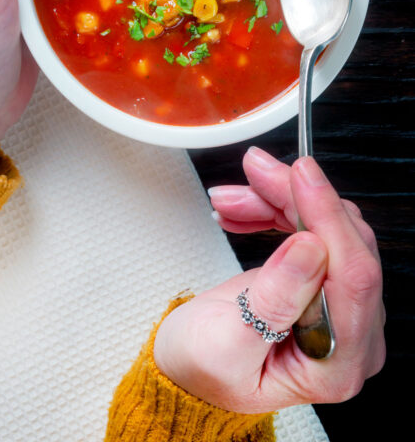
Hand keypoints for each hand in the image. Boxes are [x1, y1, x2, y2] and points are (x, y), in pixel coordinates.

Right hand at [153, 150, 384, 412]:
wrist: (186, 368)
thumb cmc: (202, 369)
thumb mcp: (226, 343)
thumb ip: (274, 300)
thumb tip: (311, 248)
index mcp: (336, 364)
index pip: (353, 279)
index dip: (328, 218)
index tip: (302, 177)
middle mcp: (349, 335)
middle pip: (344, 245)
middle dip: (297, 198)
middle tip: (256, 170)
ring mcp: (337, 307)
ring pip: (327, 228)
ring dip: (281, 200)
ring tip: (234, 195)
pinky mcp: (320, 283)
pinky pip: (312, 230)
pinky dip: (277, 211)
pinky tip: (246, 207)